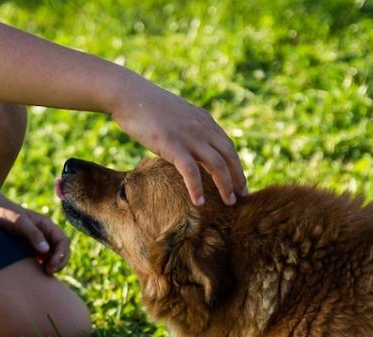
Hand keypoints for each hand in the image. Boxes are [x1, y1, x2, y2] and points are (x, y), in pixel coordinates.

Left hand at [0, 203, 69, 274]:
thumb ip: (33, 234)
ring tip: (45, 273)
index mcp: (46, 225)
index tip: (51, 265)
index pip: (63, 241)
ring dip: (53, 265)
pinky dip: (43, 266)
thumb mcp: (19, 222)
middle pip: (62, 249)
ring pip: (53, 255)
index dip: (61, 254)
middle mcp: (45, 233)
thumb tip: (46, 250)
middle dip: (60, 261)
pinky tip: (37, 272)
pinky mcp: (29, 248)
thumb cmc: (3, 214)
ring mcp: (38, 241)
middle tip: (49, 272)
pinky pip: (42, 259)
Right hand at [110, 75, 246, 205]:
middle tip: (243, 195)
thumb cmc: (146, 107)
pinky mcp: (173, 145)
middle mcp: (202, 128)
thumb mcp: (175, 117)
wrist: (129, 96)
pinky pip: (191, 171)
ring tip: (229, 203)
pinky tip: (199, 202)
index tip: (239, 181)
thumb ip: (187, 129)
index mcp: (204, 121)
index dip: (236, 165)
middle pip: (229, 156)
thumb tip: (186, 145)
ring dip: (225, 186)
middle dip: (237, 177)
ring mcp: (189, 137)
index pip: (228, 146)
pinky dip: (197, 188)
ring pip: (217, 165)